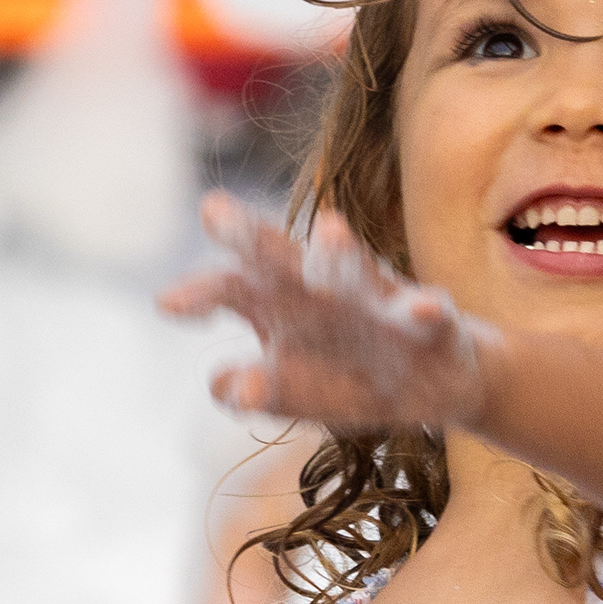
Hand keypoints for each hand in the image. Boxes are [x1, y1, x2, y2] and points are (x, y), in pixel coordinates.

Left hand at [157, 195, 493, 432]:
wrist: (436, 382)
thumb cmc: (350, 374)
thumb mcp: (295, 391)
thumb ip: (253, 387)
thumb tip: (222, 382)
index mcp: (283, 302)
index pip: (232, 284)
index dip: (201, 291)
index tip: (167, 305)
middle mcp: (325, 290)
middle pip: (282, 258)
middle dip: (250, 236)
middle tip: (213, 212)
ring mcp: (379, 302)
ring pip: (355, 273)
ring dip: (341, 254)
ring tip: (330, 230)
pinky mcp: (431, 323)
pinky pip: (428, 313)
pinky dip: (425, 309)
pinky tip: (424, 307)